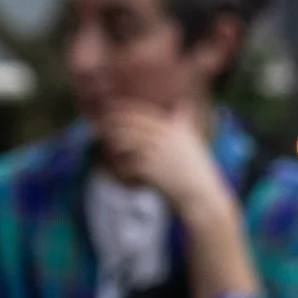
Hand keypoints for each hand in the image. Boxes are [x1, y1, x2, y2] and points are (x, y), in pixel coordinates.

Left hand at [91, 104, 228, 222]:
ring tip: (106, 148)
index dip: (122, 110)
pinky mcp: (150, 169)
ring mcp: (157, 152)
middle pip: (130, 125)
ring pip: (125, 142)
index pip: (141, 113)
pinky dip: (120, 166)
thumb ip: (183, 121)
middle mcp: (165, 137)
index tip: (107, 109)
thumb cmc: (194, 168)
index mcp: (174, 128)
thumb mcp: (191, 140)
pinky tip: (116, 170)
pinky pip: (127, 163)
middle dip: (111, 125)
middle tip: (97, 128)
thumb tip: (185, 102)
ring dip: (112, 144)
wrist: (200, 194)